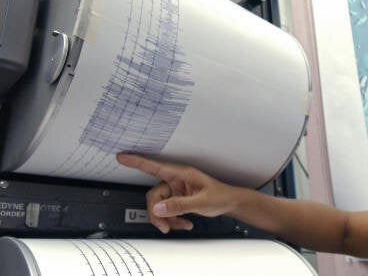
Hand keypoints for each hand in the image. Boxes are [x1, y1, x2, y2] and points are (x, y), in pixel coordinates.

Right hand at [116, 153, 240, 233]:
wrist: (230, 203)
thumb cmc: (220, 196)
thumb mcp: (201, 201)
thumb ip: (179, 205)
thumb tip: (159, 209)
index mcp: (181, 174)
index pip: (155, 167)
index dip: (136, 162)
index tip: (121, 157)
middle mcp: (176, 181)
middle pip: (154, 196)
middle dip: (157, 213)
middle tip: (164, 226)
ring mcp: (176, 192)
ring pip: (159, 206)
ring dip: (167, 219)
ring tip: (181, 225)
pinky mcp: (177, 201)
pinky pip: (166, 212)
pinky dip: (173, 221)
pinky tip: (185, 224)